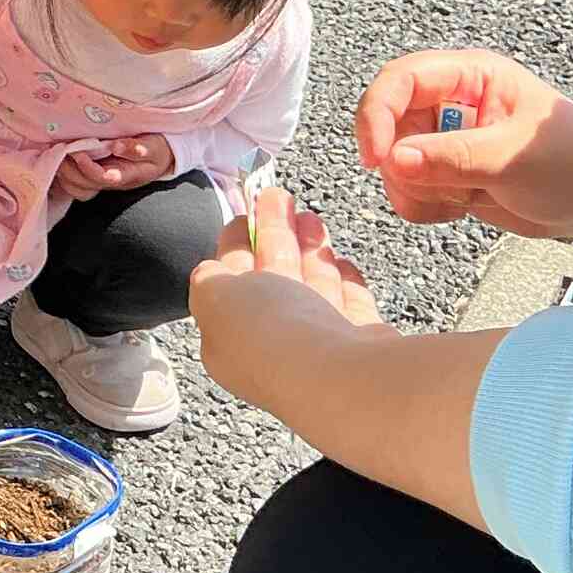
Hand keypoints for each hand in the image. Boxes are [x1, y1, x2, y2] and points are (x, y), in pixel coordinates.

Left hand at [53, 133, 176, 200]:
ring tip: (59, 152)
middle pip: (84, 186)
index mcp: (125, 176)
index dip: (87, 168)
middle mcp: (110, 182)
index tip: (78, 152)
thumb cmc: (156, 150)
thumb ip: (138, 148)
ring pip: (76, 188)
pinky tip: (60, 157)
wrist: (159, 157)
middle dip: (69, 170)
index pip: (102, 178)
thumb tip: (117, 146)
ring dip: (64, 173)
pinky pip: (73, 184)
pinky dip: (64, 174)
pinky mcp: (92, 177)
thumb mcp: (154, 147)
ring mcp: (100, 181)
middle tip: (62, 149)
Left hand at [188, 189, 393, 410]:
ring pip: (310, 288)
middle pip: (271, 280)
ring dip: (307, 248)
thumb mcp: (215, 297)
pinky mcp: (363, 345)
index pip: (228, 286)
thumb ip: (209, 279)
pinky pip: (349, 306)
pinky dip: (344, 279)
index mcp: (231, 341)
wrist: (340, 375)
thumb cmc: (270, 333)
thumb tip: (211, 270)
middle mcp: (274, 348)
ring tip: (310, 216)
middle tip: (279, 196)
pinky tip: (342, 259)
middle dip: (273, 235)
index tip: (243, 215)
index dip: (233, 246)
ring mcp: (321, 348)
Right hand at [356, 49, 572, 237]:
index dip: (378, 115)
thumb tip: (395, 160)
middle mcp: (449, 103)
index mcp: (470, 77)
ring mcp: (443, 139)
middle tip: (443, 186)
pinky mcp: (442, 172)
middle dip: (404, 165)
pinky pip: (406, 191)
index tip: (376, 158)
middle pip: (388, 126)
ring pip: (392, 165)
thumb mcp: (515, 157)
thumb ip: (454, 157)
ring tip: (466, 194)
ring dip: (418, 190)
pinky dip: (425, 206)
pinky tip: (464, 205)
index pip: (400, 80)